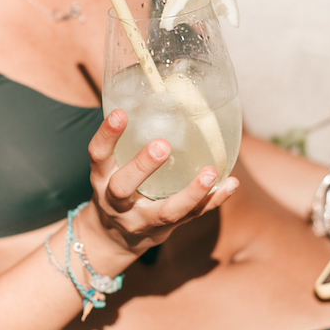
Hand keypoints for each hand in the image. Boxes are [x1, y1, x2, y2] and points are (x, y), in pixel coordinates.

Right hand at [87, 109, 238, 254]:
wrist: (112, 239)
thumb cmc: (117, 187)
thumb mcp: (110, 166)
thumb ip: (126, 139)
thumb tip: (153, 90)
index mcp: (102, 177)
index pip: (98, 155)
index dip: (107, 135)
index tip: (120, 114)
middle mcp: (116, 202)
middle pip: (123, 187)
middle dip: (142, 167)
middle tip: (162, 146)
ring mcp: (141, 220)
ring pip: (165, 211)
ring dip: (190, 193)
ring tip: (211, 173)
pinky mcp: (165, 229)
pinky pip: (192, 216)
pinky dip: (213, 201)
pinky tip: (231, 184)